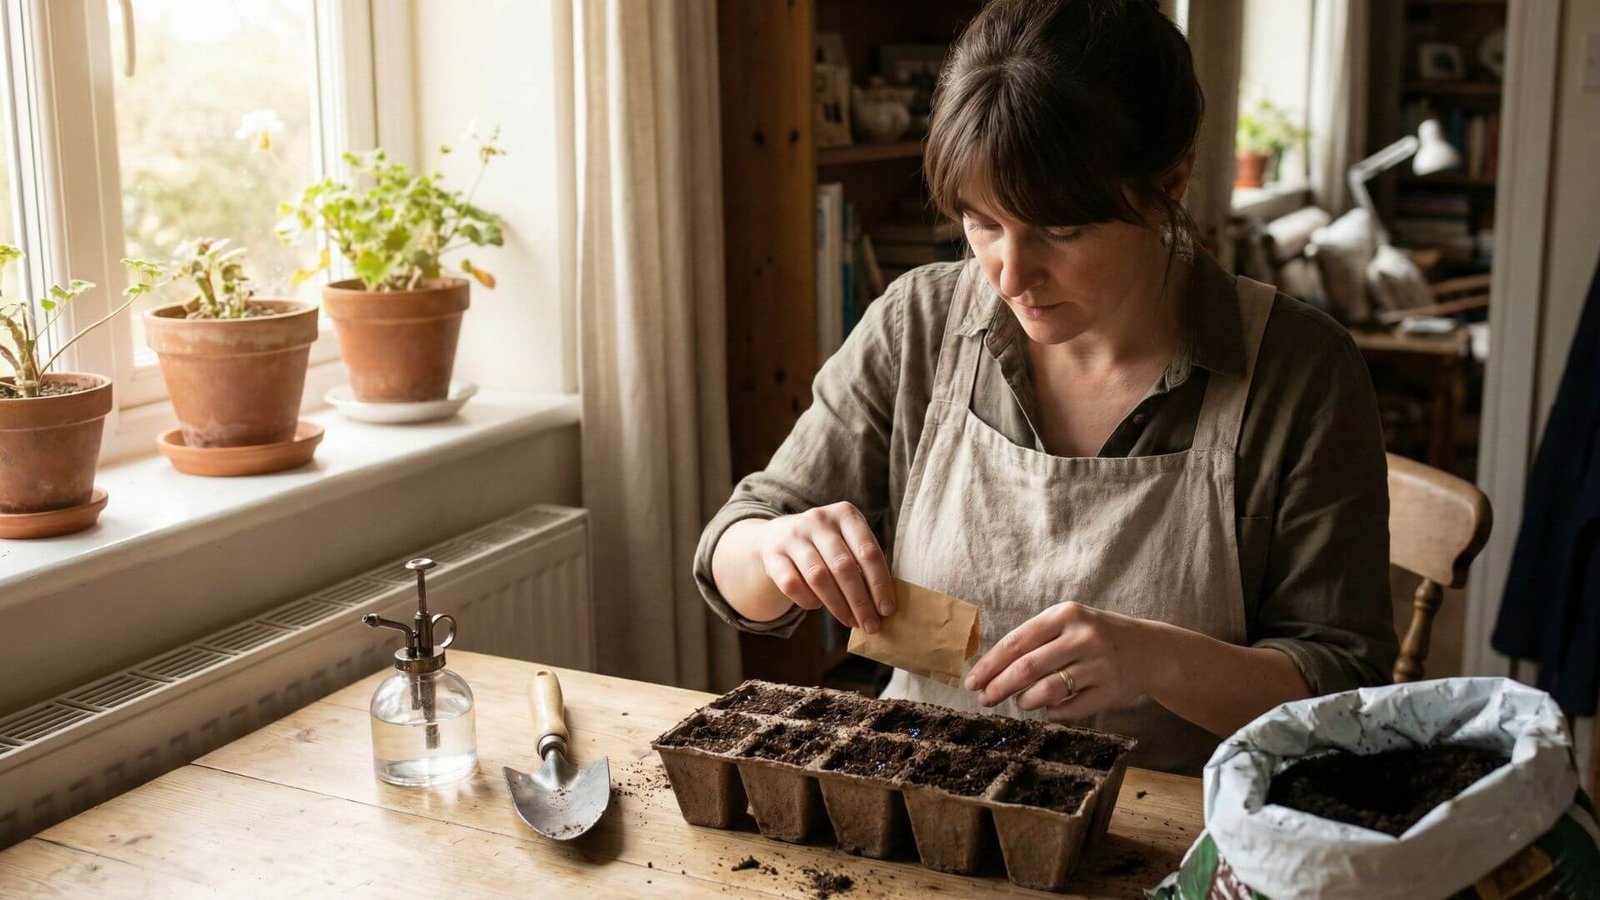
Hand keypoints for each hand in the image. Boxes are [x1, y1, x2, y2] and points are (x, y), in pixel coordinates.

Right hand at [756, 502, 894, 632]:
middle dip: (860, 601)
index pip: (868, 552)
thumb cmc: (826, 545)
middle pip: (844, 566)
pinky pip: (793, 586)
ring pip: (819, 577)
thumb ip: (864, 564)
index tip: (887, 610)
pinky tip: (818, 606)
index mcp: (845, 514)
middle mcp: (818, 519)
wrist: (777, 536)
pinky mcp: (772, 555)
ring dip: (838, 606)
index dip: (880, 584)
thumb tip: (882, 605)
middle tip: (871, 625)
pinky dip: (809, 601)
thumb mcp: (847, 542)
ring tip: (851, 622)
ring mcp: (792, 536)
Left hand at [963, 602, 1160, 720]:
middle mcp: (1083, 637)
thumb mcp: (1069, 623)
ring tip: (1021, 702)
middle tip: (984, 700)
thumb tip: (991, 671)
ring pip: (1047, 690)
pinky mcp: (1110, 691)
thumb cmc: (1097, 635)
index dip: (990, 664)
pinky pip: (1070, 709)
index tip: (972, 681)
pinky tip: (1047, 709)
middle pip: (1027, 667)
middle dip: (999, 687)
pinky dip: (1052, 712)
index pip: (1016, 641)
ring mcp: (1099, 665)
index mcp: (1066, 615)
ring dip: (1025, 701)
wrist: (1150, 650)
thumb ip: (1035, 640)